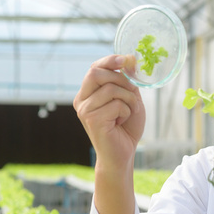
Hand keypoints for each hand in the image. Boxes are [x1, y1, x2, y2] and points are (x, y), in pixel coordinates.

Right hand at [73, 55, 143, 169]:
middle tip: (132, 94)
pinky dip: (126, 111)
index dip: (110, 60)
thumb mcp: (129, 99)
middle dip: (121, 80)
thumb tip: (130, 59)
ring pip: (111, 89)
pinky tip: (121, 122)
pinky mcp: (92, 120)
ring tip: (128, 112)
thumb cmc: (126, 128)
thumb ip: (127, 81)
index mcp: (88, 93)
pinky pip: (116, 104)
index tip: (127, 59)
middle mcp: (82, 100)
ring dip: (128, 99)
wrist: (123, 154)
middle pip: (96, 73)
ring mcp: (85, 110)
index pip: (94, 68)